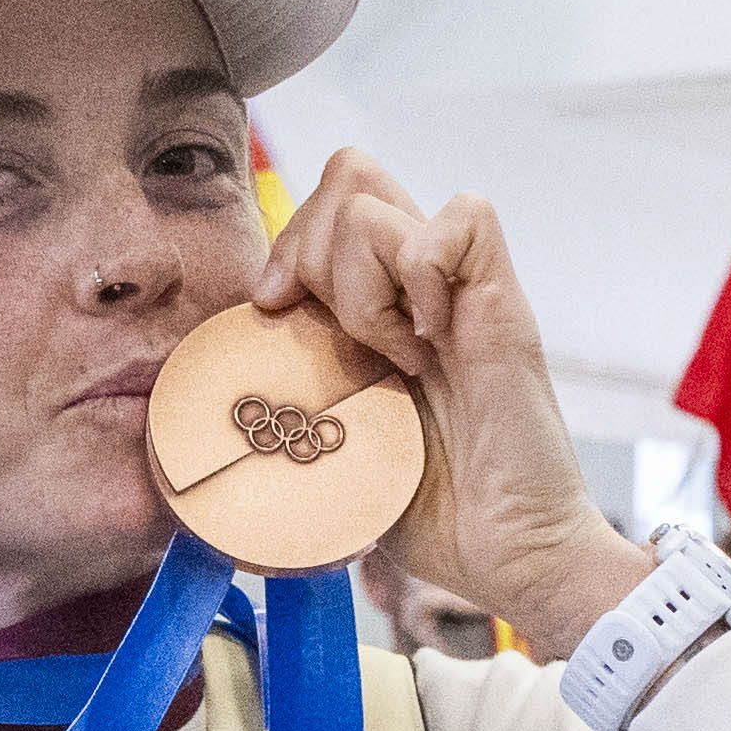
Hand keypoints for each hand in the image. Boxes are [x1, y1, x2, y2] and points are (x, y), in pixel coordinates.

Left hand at [256, 154, 646, 662]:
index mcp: (383, 307)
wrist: (514, 555)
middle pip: (347, 175)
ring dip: (360, 281)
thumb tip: (217, 413)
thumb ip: (297, 410)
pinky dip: (426, 275)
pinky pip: (460, 221)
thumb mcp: (338, 452)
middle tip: (336, 333)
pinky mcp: (504, 303)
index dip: (284, 247)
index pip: (323, 209)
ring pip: (375, 198)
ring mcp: (462, 288)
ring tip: (392, 356)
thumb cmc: (436, 517)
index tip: (273, 313)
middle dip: (311, 248)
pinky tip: (430, 344)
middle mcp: (422, 284)